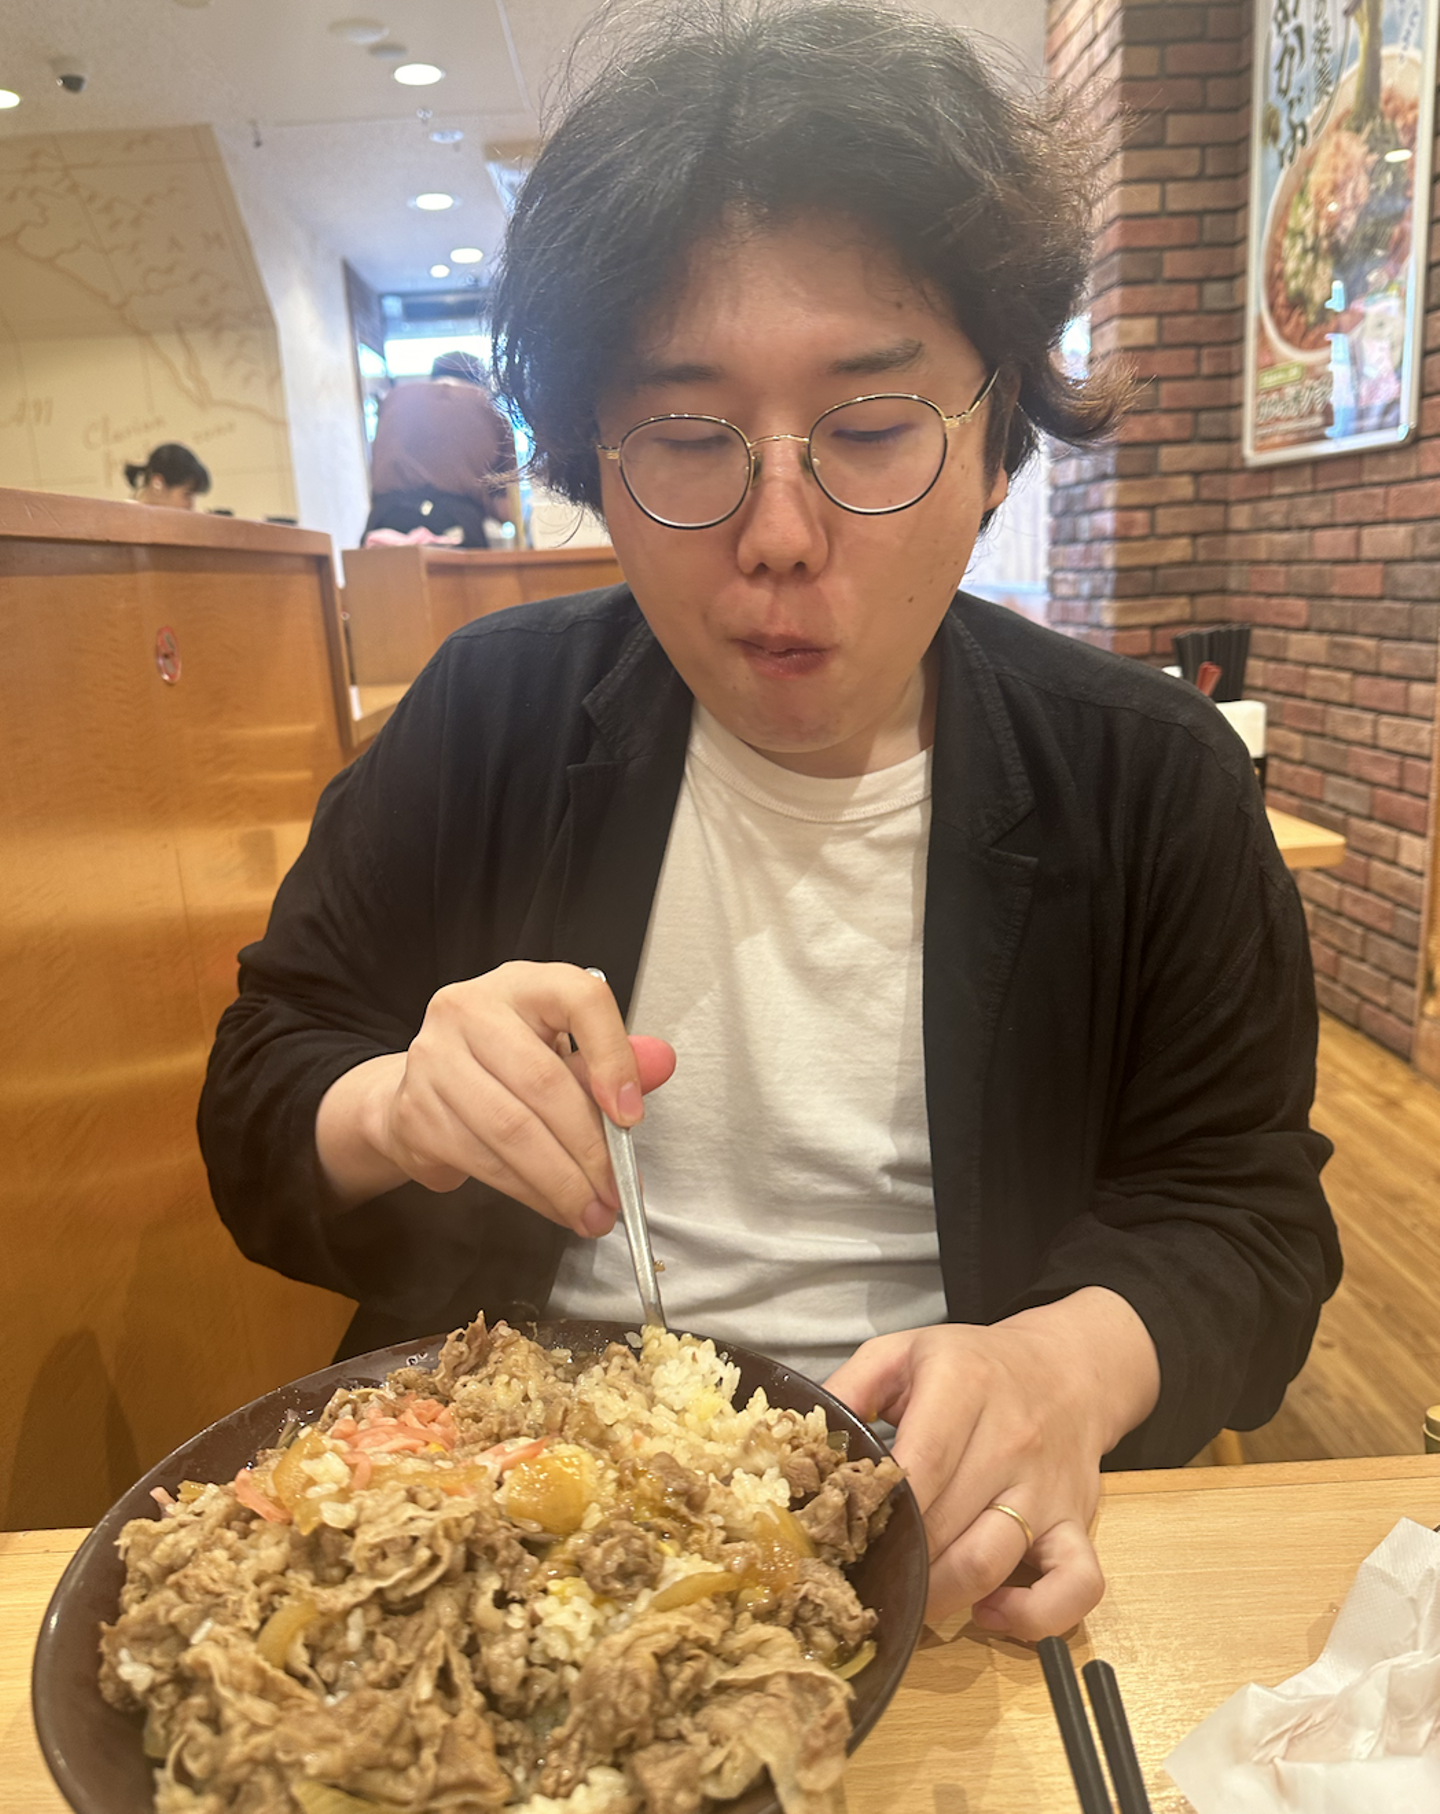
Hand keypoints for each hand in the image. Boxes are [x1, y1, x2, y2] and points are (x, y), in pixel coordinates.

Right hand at [316, 962, 674, 1231]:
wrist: (421, 1087)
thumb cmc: (503, 1063)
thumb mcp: (560, 1047)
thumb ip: (614, 1057)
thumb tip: (661, 1062)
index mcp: (521, 984)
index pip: (579, 1000)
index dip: (612, 1057)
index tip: (631, 1116)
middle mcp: (470, 1010)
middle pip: (543, 1082)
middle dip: (588, 1150)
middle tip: (616, 1191)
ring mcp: (434, 1058)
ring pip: (511, 1130)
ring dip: (559, 1183)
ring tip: (591, 1211)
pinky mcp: (415, 1109)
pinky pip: (482, 1160)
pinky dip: (526, 1192)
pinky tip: (551, 1204)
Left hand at [824, 1289, 1158, 1638]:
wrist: (1068, 1367)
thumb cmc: (973, 1365)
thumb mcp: (904, 1352)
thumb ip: (849, 1387)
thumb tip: (801, 1442)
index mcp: (964, 1387)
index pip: (918, 1467)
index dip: (877, 1514)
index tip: (839, 1539)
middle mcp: (1011, 1439)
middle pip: (945, 1525)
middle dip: (897, 1563)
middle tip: (860, 1580)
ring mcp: (1049, 1488)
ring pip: (992, 1562)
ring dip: (942, 1596)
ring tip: (909, 1600)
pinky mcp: (1079, 1524)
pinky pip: (1076, 1588)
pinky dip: (1034, 1617)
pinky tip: (990, 1611)